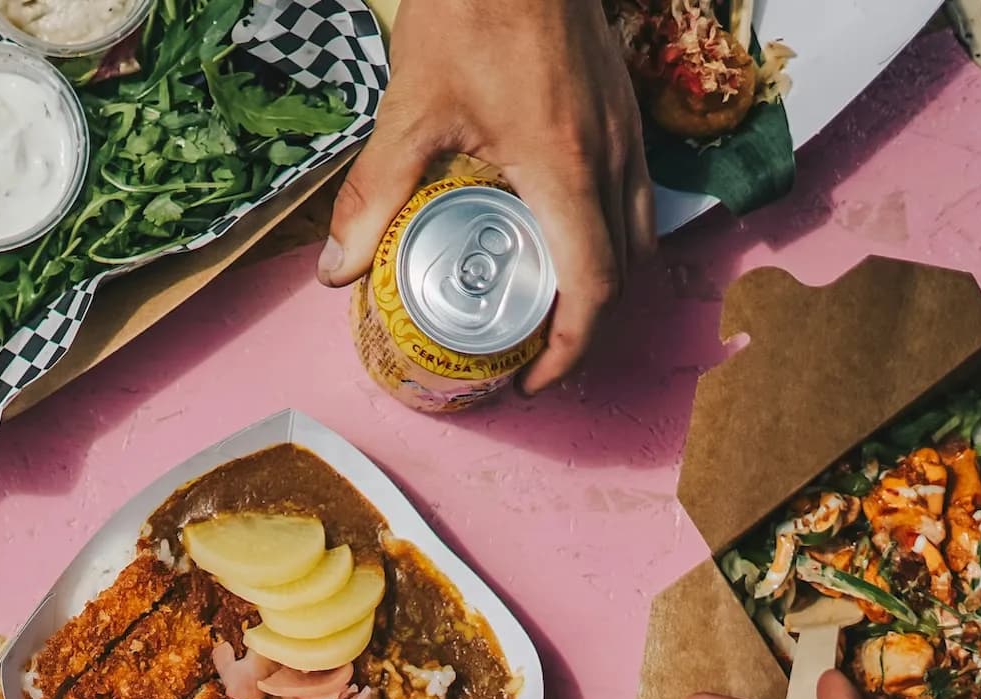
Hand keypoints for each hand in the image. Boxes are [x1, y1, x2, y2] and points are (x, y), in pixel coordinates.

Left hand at [318, 0, 649, 392]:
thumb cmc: (475, 11)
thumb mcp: (412, 109)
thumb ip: (375, 192)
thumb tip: (339, 270)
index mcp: (566, 169)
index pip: (592, 290)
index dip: (570, 352)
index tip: (534, 380)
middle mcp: (613, 158)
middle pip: (627, 275)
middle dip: (588, 331)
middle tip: (535, 356)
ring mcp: (629, 132)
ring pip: (641, 236)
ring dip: (603, 284)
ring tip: (546, 308)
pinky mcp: (625, 112)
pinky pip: (635, 196)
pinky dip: (608, 235)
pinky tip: (555, 235)